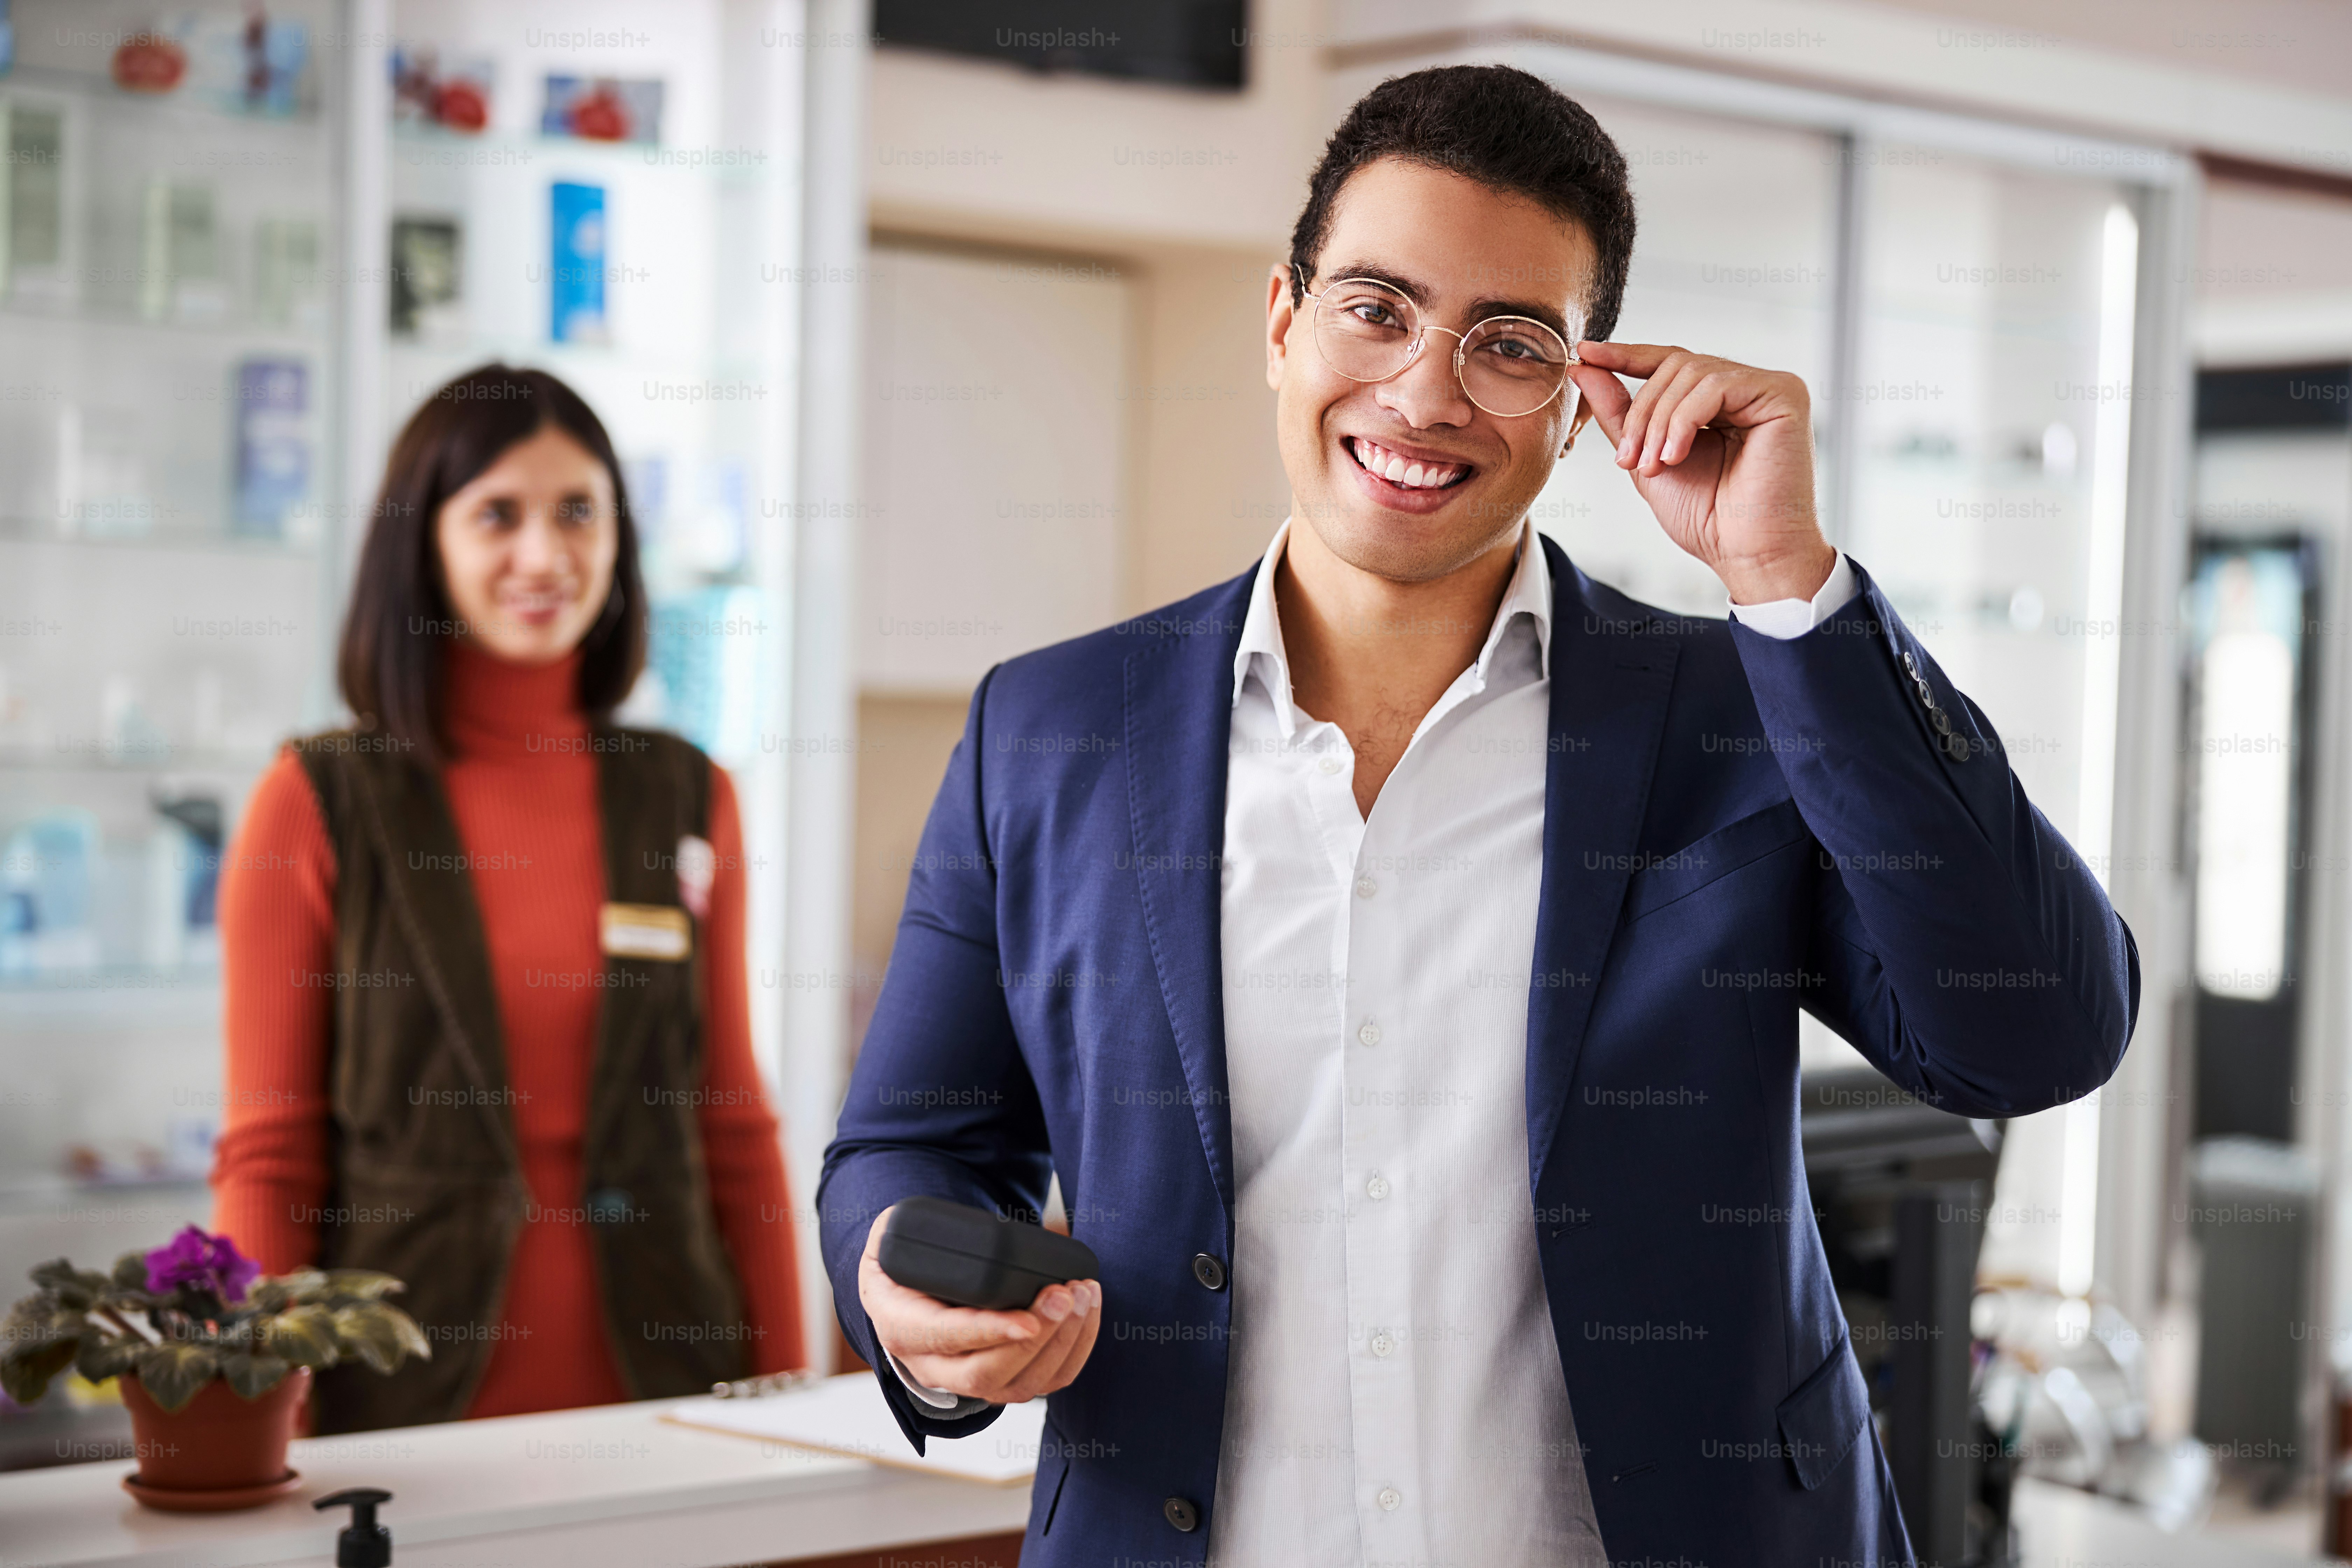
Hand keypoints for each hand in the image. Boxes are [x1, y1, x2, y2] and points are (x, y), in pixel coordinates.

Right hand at [857, 1206, 1101, 1404]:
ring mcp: (971, 1382)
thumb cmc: (903, 1264)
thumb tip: (942, 1220)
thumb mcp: (890, 1240)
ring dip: (1064, 1341)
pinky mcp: (1005, 1381)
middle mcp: (934, 1368)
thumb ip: (905, 1228)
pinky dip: (1075, 1349)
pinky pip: (1047, 1380)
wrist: (905, 1298)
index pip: (947, 1340)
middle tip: (1066, 1293)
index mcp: (903, 1329)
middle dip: (1038, 1337)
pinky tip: (1087, 1310)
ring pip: (1023, 1384)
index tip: (1028, 1318)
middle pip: (989, 1374)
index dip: (989, 1332)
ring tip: (1084, 1294)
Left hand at [1570, 341, 1835, 604]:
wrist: (1746, 554)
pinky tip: (1676, 456)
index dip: (1626, 355)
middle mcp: (1746, 387)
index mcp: (1719, 400)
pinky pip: (1717, 385)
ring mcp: (1767, 388)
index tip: (1586, 354)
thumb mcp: (1646, 458)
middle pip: (1675, 365)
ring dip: (1659, 422)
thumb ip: (1619, 413)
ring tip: (1655, 465)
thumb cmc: (1707, 517)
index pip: (1669, 361)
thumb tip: (1584, 368)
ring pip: (1691, 373)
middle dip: (1641, 412)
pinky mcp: (1783, 394)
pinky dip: (1684, 421)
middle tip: (1630, 459)